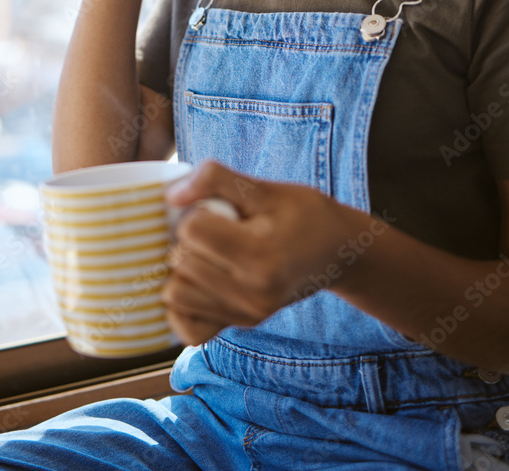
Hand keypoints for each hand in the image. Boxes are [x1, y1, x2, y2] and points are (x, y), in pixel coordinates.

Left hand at [161, 159, 352, 345]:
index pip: (192, 230)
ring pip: (176, 295)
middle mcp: (253, 291)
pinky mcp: (243, 324)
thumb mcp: (265, 187)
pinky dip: (184, 304)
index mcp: (261, 253)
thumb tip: (171, 196)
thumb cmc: (303, 213)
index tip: (215, 207)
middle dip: (186, 238)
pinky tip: (199, 281)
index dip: (195, 210)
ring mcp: (248, 313)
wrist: (338, 252)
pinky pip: (189, 329)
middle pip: (180, 261)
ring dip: (181, 269)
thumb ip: (215, 179)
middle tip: (211, 227)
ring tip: (205, 253)